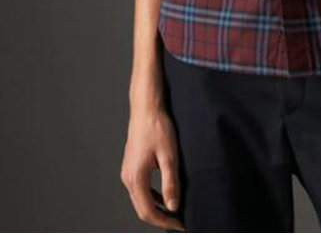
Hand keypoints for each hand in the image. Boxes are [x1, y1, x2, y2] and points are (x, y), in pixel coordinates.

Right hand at [120, 104, 185, 230]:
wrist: (146, 108)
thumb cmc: (158, 128)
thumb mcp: (169, 155)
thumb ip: (170, 182)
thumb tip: (173, 207)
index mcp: (135, 178)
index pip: (148, 211)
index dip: (164, 222)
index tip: (180, 225)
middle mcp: (127, 178)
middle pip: (141, 209)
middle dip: (160, 219)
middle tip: (178, 222)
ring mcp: (127, 172)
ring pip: (139, 200)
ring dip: (155, 209)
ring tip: (173, 212)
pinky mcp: (131, 166)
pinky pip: (139, 190)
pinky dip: (151, 198)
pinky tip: (164, 196)